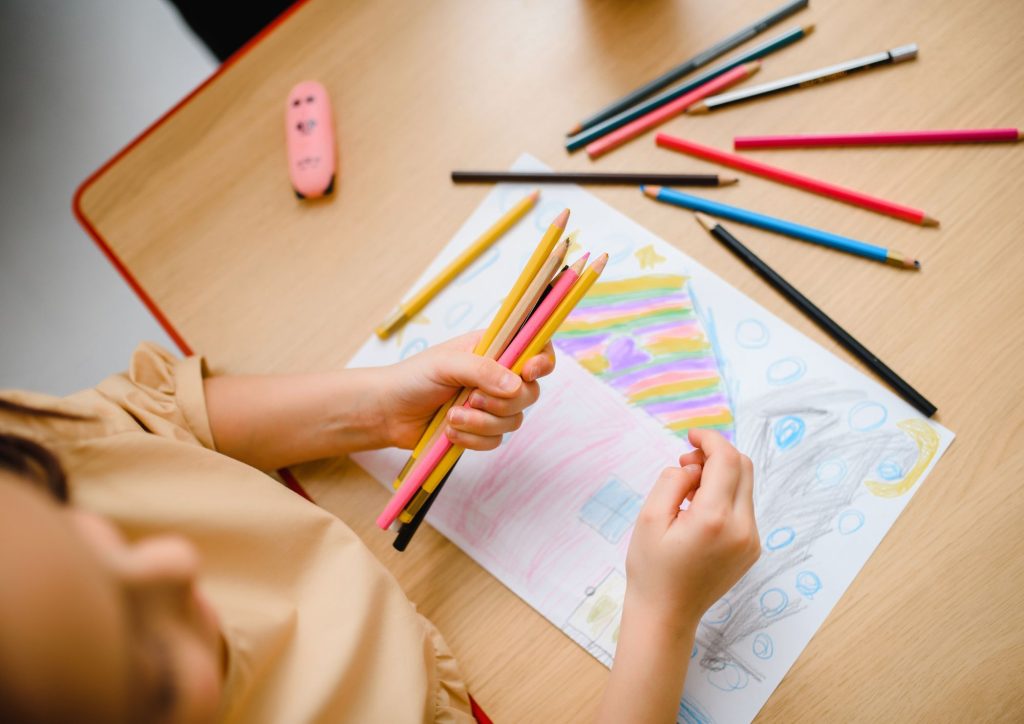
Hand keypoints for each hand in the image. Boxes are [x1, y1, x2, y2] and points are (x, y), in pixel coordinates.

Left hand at [376, 331, 555, 450]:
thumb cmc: (413, 378)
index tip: (528, 372)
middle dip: (502, 402)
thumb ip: (483, 370)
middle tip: (472, 398)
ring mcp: (490, 405)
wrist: (388, 413)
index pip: (535, 348)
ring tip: (452, 416)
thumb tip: (518, 384)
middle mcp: (497, 376)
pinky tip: (450, 431)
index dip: (542, 361)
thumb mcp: (446, 364)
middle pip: (530, 392)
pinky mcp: (481, 431)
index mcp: (493, 349)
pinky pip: (496, 441)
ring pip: (513, 420)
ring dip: (481, 422)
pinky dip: (473, 439)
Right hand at [625, 428, 759, 630]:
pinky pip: (744, 507)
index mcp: (715, 519)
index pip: (726, 460)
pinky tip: (698, 510)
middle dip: (716, 454)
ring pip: (745, 486)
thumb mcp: (649, 516)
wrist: (666, 614)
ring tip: (687, 490)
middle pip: (743, 467)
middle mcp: (742, 528)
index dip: (710, 439)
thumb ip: (673, 480)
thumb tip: (694, 466)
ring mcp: (751, 540)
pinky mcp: (752, 549)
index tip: (691, 436)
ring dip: (720, 475)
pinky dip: (725, 495)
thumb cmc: (651, 568)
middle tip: (685, 463)